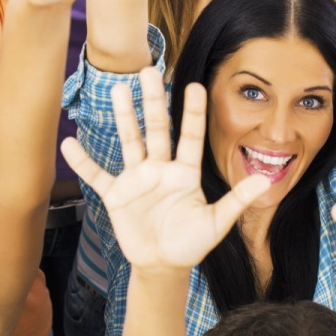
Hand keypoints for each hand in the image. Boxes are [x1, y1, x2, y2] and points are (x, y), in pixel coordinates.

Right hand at [61, 68, 272, 271]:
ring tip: (118, 89)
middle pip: (157, 128)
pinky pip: (97, 175)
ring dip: (124, 116)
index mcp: (185, 173)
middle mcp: (160, 168)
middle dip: (154, 100)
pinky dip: (83, 162)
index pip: (190, 136)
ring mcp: (137, 178)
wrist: (162, 265)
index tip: (195, 86)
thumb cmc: (191, 243)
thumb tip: (266, 181)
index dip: (193, 112)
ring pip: (130, 141)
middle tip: (149, 70)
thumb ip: (237, 201)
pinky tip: (69, 143)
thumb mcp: (216, 223)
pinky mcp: (116, 194)